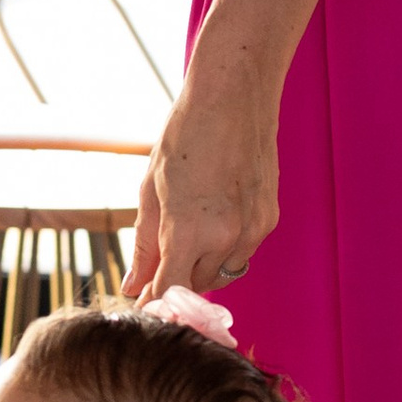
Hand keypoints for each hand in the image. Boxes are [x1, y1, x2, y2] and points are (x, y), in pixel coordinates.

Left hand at [132, 64, 280, 299]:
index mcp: (188, 230)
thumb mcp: (151, 191)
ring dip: (202, 264)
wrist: (232, 98)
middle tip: (161, 256)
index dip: (153, 302)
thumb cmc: (183, 137)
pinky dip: (226, 245)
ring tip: (190, 225)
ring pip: (222, 272)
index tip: (142, 303)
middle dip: (176, 278)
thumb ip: (144, 245)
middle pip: (196, 285)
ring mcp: (252, 230)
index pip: (169, 291)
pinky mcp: (268, 220)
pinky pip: (242, 251)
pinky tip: (215, 213)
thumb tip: (133, 287)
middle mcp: (225, 238)